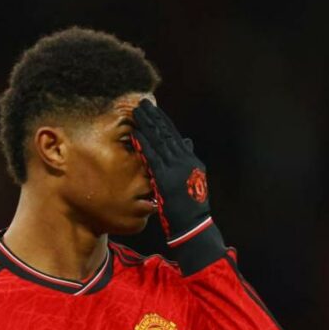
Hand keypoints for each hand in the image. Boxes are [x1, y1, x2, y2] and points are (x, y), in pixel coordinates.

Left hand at [132, 99, 212, 246]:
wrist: (192, 225)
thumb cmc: (190, 206)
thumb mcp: (193, 180)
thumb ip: (188, 160)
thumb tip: (187, 142)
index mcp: (190, 160)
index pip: (174, 135)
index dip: (162, 121)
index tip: (152, 109)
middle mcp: (185, 160)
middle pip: (166, 134)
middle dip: (153, 118)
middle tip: (141, 104)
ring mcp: (176, 168)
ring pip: (160, 142)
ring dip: (147, 126)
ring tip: (136, 113)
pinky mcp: (166, 177)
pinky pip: (153, 157)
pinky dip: (144, 144)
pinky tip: (136, 134)